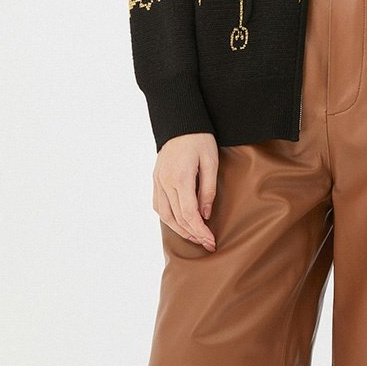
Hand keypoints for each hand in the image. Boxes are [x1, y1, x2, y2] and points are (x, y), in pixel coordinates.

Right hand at [152, 132, 219, 250]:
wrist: (180, 121)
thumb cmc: (199, 139)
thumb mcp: (211, 162)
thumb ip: (208, 190)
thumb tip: (205, 215)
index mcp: (180, 178)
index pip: (189, 214)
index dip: (200, 231)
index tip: (211, 241)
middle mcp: (165, 182)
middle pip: (177, 218)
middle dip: (192, 234)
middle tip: (207, 243)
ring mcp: (158, 181)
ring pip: (165, 215)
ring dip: (179, 229)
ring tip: (195, 236)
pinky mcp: (155, 179)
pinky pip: (158, 205)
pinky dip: (168, 218)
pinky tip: (179, 222)